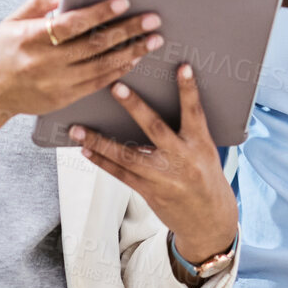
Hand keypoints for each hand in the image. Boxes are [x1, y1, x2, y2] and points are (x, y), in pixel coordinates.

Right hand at [0, 0, 162, 167]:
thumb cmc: (4, 50)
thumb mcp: (12, 21)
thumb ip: (37, 3)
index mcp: (32, 39)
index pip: (72, 24)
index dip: (99, 13)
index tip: (123, 2)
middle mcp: (45, 63)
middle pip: (94, 45)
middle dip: (127, 31)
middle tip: (153, 20)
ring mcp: (56, 84)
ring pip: (101, 67)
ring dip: (131, 52)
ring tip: (153, 40)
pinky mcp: (64, 99)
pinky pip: (97, 84)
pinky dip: (118, 71)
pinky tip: (134, 59)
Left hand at [72, 64, 238, 272]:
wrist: (209, 221)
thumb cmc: (205, 179)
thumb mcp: (205, 152)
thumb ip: (185, 132)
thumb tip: (150, 109)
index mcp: (200, 145)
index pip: (194, 112)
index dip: (188, 89)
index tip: (182, 67)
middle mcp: (182, 159)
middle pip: (155, 128)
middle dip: (134, 106)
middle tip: (116, 87)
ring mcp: (164, 177)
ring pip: (127, 156)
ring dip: (100, 141)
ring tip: (78, 129)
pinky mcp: (150, 192)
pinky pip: (121, 174)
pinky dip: (102, 162)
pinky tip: (86, 150)